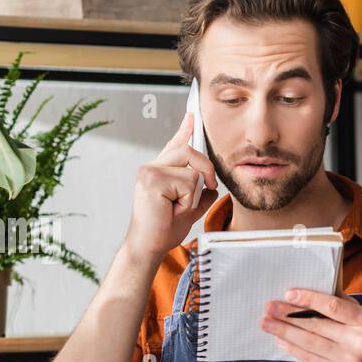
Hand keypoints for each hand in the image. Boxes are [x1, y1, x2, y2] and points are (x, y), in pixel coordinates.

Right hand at [121, 112, 219, 267]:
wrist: (149, 246)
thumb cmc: (163, 230)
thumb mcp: (189, 209)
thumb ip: (200, 195)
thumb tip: (212, 188)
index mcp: (159, 171)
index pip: (174, 145)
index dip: (185, 130)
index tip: (192, 115)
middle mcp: (152, 167)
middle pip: (189, 151)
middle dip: (205, 169)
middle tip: (208, 187)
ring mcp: (150, 171)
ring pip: (191, 170)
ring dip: (192, 194)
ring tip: (176, 208)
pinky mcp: (152, 179)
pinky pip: (187, 183)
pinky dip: (187, 201)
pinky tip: (171, 210)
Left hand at [260, 288, 361, 361]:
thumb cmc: (359, 338)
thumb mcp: (358, 319)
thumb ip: (339, 304)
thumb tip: (308, 288)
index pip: (333, 306)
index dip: (309, 299)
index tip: (288, 293)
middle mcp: (359, 342)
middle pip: (316, 324)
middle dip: (289, 315)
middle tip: (269, 307)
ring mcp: (347, 360)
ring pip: (308, 341)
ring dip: (284, 331)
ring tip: (266, 322)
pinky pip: (307, 357)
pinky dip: (291, 347)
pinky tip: (279, 338)